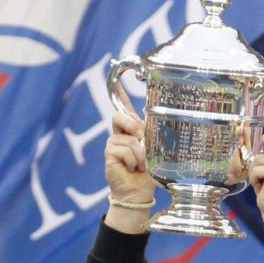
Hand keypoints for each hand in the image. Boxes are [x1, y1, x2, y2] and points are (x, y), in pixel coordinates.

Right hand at [104, 95, 155, 233]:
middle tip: (143, 144)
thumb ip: (150, 135)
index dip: (120, 91)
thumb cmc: (148, 173)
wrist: (138, 192)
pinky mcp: (108, 154)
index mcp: (131, 131)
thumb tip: (145, 125)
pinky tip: (131, 169)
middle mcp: (119, 135)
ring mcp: (112, 144)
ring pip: (128, 137)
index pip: (123, 107)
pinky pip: (123, 149)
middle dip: (135, 128)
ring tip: (139, 165)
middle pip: (120, 116)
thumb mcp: (155, 150)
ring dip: (139, 153)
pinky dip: (132, 160)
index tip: (115, 70)